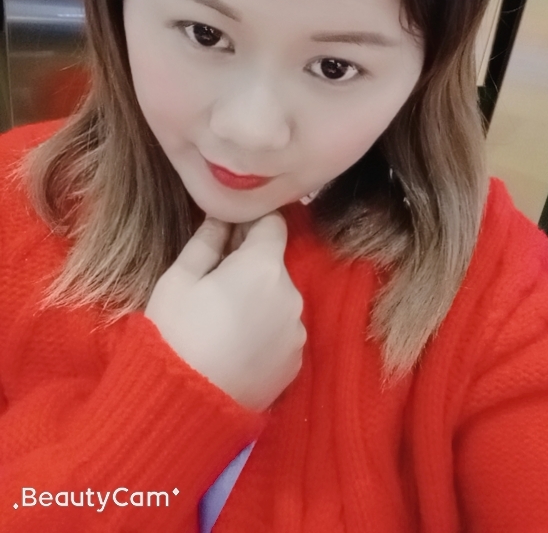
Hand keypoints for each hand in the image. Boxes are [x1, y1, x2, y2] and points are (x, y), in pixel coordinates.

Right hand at [144, 212, 306, 412]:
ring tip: (222, 321)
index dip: (250, 224)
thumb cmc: (174, 333)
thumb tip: (222, 217)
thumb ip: (206, 241)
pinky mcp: (296, 361)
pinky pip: (282, 330)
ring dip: (258, 298)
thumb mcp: (179, 279)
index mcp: (263, 266)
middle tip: (214, 284)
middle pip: (275, 263)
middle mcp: (291, 294)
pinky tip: (235, 346)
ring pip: (279, 298)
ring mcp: (297, 330)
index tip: (228, 236)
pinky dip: (264, 329)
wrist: (184, 406)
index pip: (273, 223)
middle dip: (250, 265)